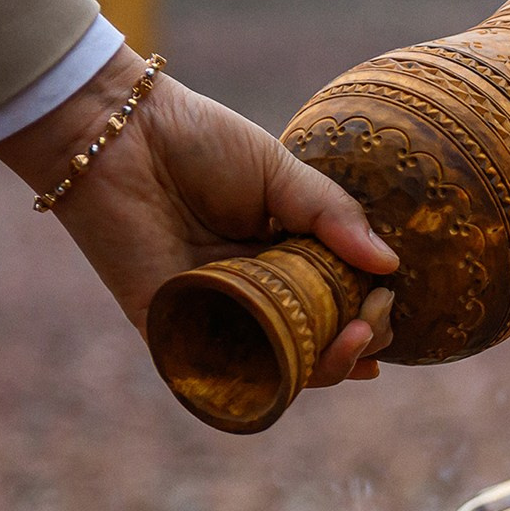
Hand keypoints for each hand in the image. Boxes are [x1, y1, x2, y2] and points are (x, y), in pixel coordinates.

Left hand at [0, 46, 398, 385]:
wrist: (119, 133)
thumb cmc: (197, 141)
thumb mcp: (282, 174)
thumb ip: (334, 218)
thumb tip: (390, 266)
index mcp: (281, 255)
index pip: (337, 301)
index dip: (369, 311)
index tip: (387, 296)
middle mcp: (252, 292)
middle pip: (318, 342)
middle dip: (359, 342)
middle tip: (373, 322)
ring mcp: (214, 314)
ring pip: (281, 366)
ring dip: (328, 368)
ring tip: (356, 342)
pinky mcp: (173, 330)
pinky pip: (228, 371)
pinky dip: (275, 377)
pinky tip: (312, 362)